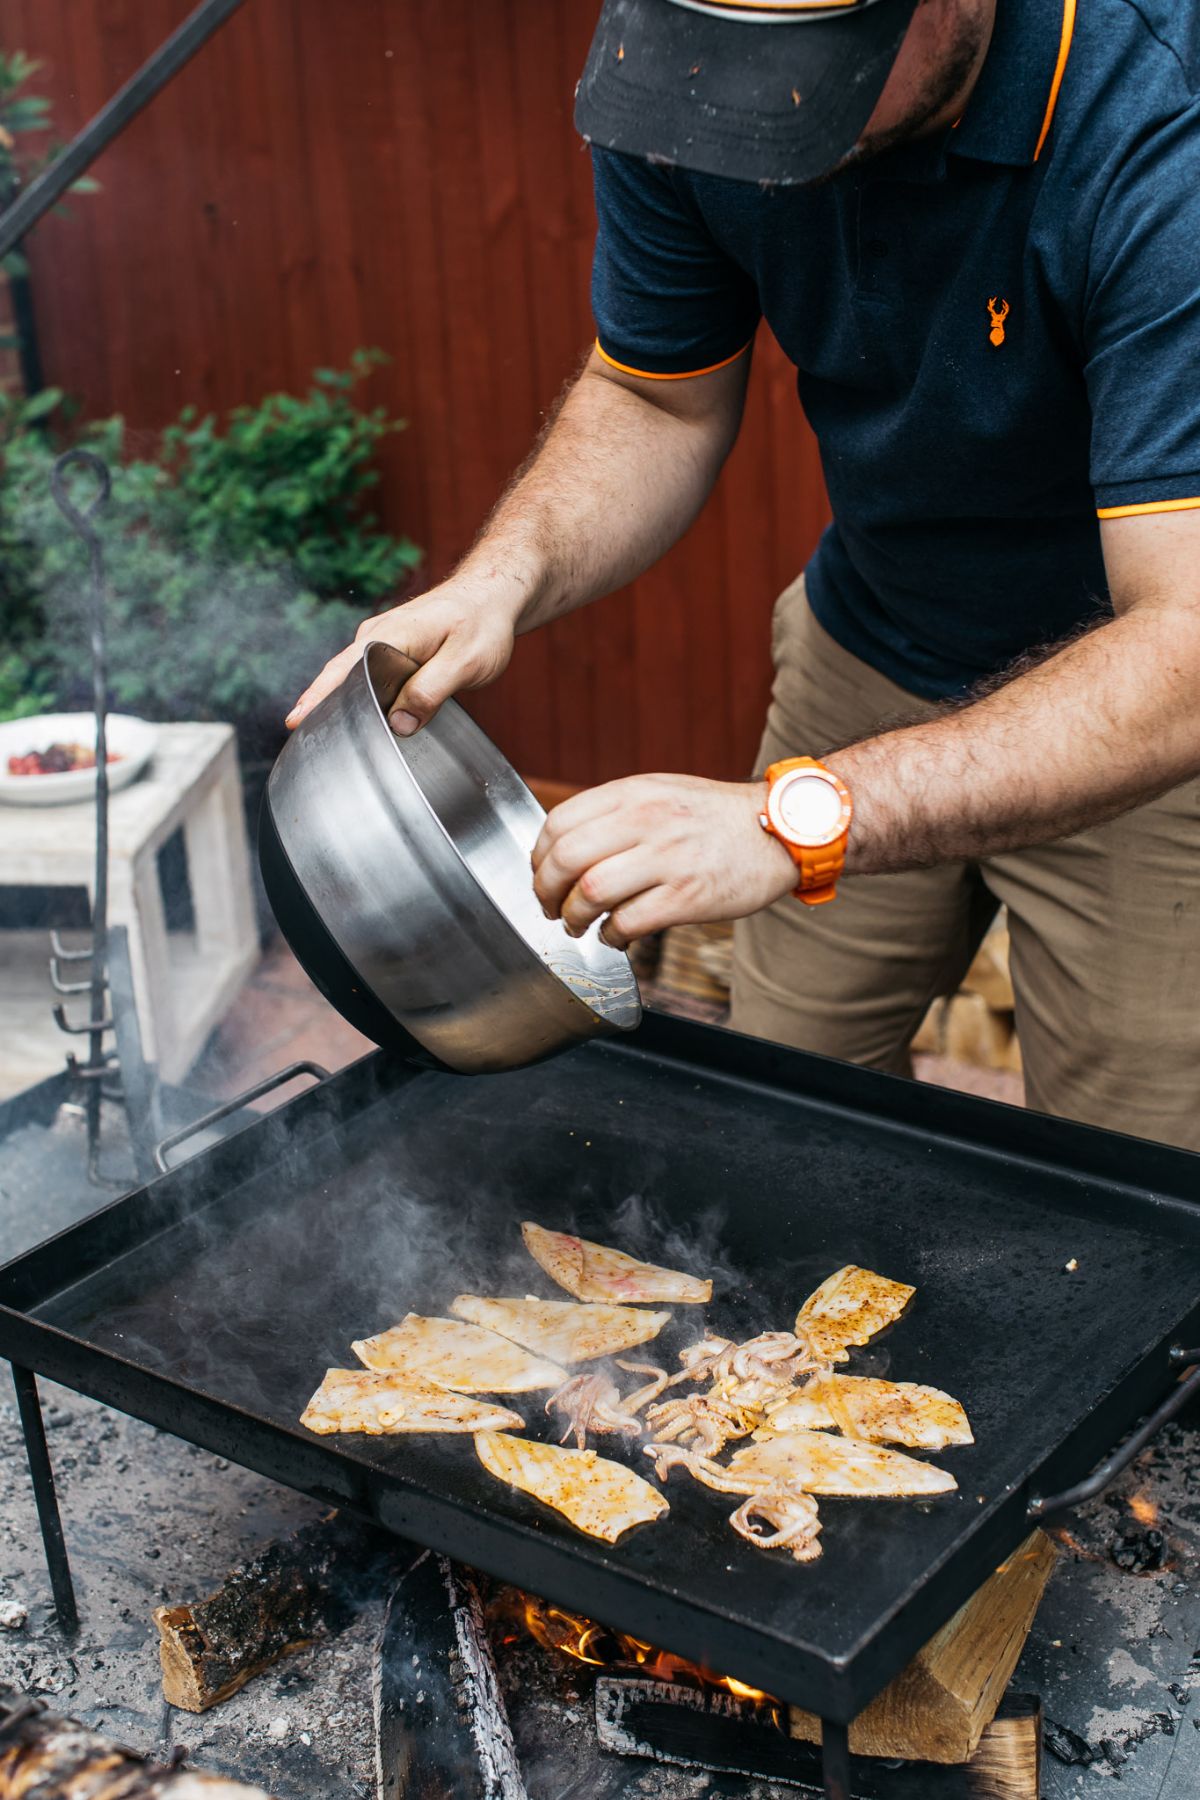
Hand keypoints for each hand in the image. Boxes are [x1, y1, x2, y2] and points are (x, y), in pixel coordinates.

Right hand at [285, 574, 522, 734]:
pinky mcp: (389, 650)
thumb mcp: (466, 662)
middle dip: (319, 706)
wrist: (493, 594)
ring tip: (318, 737)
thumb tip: (398, 723)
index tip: (296, 722)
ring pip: (352, 678)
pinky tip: (352, 719)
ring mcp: (380, 641)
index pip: (345, 670)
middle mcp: (376, 635)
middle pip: (339, 676)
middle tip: (300, 739)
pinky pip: (365, 676)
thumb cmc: (482, 624)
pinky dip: (357, 697)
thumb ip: (431, 691)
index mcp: (390, 635)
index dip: (320, 698)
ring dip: (338, 704)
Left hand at [531, 773, 797, 948]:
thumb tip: (564, 845)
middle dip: (546, 892)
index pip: (559, 823)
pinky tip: (615, 935)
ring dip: (574, 917)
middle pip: (566, 859)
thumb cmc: (715, 816)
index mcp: (634, 793)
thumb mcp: (661, 791)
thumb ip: (615, 811)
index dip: (538, 857)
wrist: (780, 829)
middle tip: (550, 907)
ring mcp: (669, 859)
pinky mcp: (689, 896)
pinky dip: (611, 936)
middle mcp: (647, 820)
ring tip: (578, 924)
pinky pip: (629, 922)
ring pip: (591, 892)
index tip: (542, 874)